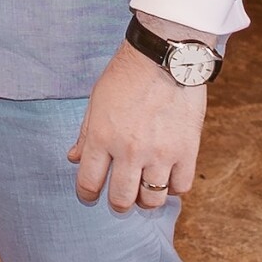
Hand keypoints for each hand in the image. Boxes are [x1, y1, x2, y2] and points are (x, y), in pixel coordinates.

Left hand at [66, 37, 206, 212]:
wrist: (164, 57)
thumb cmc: (126, 75)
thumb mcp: (96, 101)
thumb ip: (85, 134)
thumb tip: (74, 158)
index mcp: (101, 137)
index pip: (89, 182)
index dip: (86, 195)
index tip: (89, 196)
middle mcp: (129, 150)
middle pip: (121, 198)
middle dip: (117, 204)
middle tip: (120, 200)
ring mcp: (160, 153)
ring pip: (152, 199)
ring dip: (146, 200)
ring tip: (144, 191)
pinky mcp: (187, 150)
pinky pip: (180, 186)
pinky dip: (173, 188)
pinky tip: (168, 177)